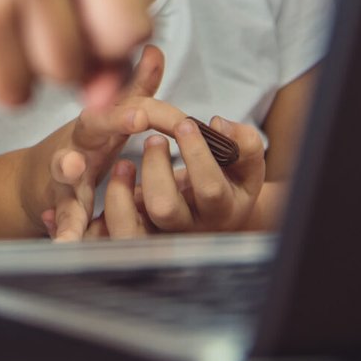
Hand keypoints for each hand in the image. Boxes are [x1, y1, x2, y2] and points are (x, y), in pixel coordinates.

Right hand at [33, 46, 166, 241]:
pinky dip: (65, 230)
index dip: (132, 110)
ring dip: (67, 168)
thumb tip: (155, 49)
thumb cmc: (82, 145)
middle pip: (88, 129)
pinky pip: (65, 219)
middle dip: (109, 121)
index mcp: (95, 125)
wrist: (36, 180)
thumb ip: (134, 89)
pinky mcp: (59, 205)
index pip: (114, 110)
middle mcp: (77, 144)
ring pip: (64, 172)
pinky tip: (69, 241)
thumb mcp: (108, 117)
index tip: (155, 113)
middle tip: (133, 119)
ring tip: (71, 167)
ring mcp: (63, 176)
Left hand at [98, 107, 266, 237]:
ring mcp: (162, 237)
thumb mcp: (247, 164)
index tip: (185, 124)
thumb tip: (219, 125)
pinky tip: (120, 178)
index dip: (196, 154)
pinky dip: (112, 204)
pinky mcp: (139, 237)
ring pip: (132, 228)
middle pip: (165, 209)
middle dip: (155, 168)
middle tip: (154, 139)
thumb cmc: (231, 182)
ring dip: (121, 192)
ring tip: (125, 162)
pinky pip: (116, 231)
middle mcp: (190, 229)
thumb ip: (244, 143)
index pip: (210, 189)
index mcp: (222, 211)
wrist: (218, 213)